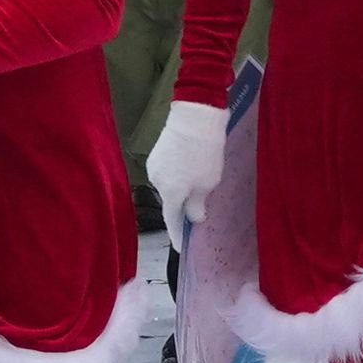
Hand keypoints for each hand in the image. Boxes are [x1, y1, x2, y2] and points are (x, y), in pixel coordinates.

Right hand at [146, 100, 226, 247]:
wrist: (195, 114)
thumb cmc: (205, 151)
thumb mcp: (208, 182)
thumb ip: (198, 204)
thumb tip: (194, 217)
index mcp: (170, 193)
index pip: (172, 221)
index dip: (177, 235)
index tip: (181, 247)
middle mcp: (157, 182)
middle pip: (170, 202)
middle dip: (182, 210)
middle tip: (196, 214)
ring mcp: (154, 166)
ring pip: (168, 186)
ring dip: (180, 190)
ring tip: (197, 186)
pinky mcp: (156, 152)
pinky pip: (167, 172)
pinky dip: (177, 176)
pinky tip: (190, 169)